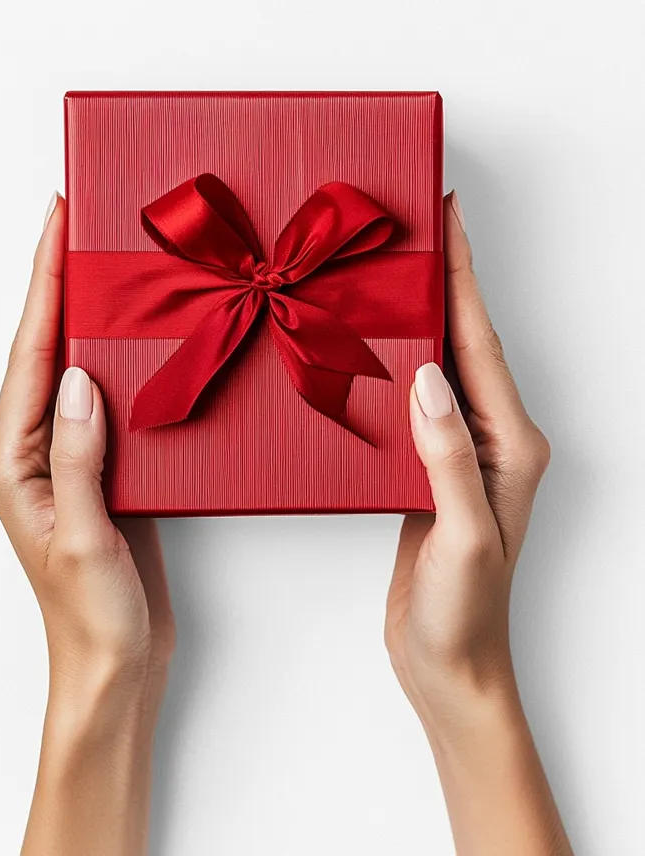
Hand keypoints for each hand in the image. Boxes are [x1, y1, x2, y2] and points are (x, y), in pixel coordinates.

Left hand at [0, 193, 174, 855]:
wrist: (112, 663)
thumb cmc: (89, 614)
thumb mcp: (84, 536)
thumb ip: (78, 455)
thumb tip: (80, 377)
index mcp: (9, 461)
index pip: (29, 356)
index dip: (42, 285)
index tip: (54, 225)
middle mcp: (27, 450)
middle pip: (41, 349)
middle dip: (55, 281)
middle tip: (74, 219)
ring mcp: (62, 455)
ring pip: (71, 366)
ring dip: (84, 312)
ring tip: (101, 258)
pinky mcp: (96, 466)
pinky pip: (102, 396)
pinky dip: (114, 355)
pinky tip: (130, 333)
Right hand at [385, 191, 549, 725]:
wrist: (449, 665)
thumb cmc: (466, 612)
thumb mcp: (464, 534)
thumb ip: (449, 455)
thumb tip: (427, 376)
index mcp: (510, 444)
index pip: (480, 343)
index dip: (463, 277)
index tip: (449, 220)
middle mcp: (491, 439)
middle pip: (465, 341)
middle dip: (445, 279)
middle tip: (419, 225)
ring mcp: (459, 452)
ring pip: (437, 364)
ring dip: (418, 315)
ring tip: (391, 269)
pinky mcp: (428, 468)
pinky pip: (413, 400)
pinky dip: (395, 362)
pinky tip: (374, 345)